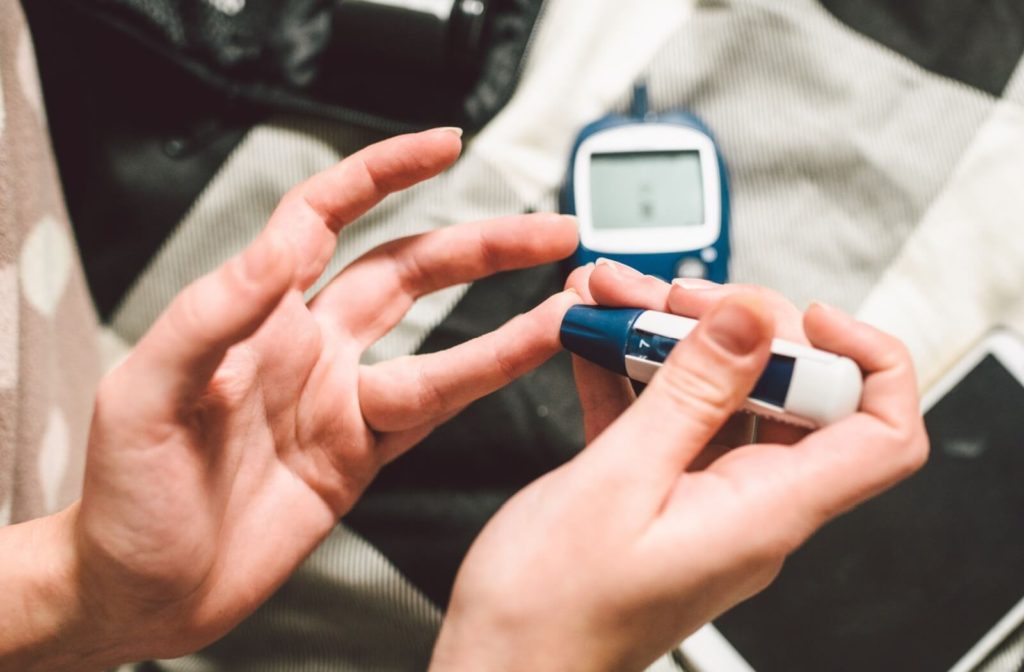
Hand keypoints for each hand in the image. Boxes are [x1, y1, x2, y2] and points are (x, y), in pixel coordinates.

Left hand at [0, 129, 580, 670]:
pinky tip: (525, 356)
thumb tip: (286, 239)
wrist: (145, 592)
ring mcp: (339, 399)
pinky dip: (485, 378)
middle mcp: (306, 347)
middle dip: (478, 244)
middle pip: (406, 272)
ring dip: (502, 319)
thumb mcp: (148, 391)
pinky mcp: (361, 453)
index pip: (323, 217)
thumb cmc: (126, 497)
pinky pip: (435, 405)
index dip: (382, 174)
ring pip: (438, 341)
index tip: (441, 148)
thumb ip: (216, 312)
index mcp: (252, 315)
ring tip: (563, 298)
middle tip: (545, 231)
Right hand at [430, 264, 927, 671]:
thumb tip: (749, 323)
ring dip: (669, 340)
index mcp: (763, 511)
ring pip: (719, 395)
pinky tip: (595, 345)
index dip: (865, 360)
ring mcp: (703, 496)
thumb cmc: (552, 611)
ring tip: (614, 306)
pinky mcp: (658, 491)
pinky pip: (667, 416)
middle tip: (670, 301)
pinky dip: (635, 374)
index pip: (881, 434)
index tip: (807, 319)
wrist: (503, 662)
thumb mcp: (618, 483)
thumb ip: (689, 396)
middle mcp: (748, 503)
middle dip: (734, 326)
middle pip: (791, 392)